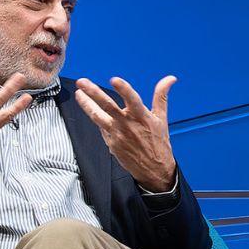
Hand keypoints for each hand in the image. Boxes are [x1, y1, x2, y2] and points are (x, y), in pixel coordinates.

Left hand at [75, 76, 177, 192]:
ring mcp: (117, 135)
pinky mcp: (111, 144)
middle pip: (107, 106)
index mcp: (142, 117)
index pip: (132, 99)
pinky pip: (101, 128)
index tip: (114, 79)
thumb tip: (170, 79)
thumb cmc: (158, 143)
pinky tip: (91, 110)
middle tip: (82, 82)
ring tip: (78, 94)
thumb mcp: (162, 118)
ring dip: (86, 104)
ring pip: (98, 117)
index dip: (124, 89)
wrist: (154, 169)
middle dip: (93, 93)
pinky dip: (97, 118)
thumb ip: (161, 96)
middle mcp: (128, 125)